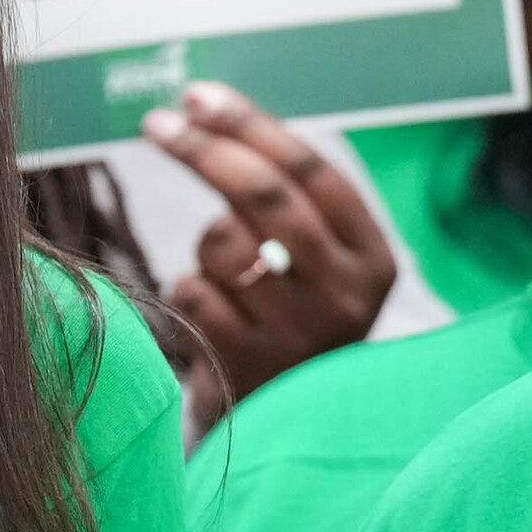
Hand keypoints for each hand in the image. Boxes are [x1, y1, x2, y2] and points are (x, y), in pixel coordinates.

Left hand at [148, 86, 396, 406]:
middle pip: (265, 196)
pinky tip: (212, 320)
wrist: (286, 434)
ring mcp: (297, 336)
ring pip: (220, 244)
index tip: (200, 97)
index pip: (314, 172)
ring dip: (202, 245)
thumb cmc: (292, 325)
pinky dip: (187, 291)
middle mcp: (345, 298)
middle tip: (158, 124)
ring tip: (223, 278)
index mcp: (373, 262)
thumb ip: (291, 205)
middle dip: (204, 150)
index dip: (251, 126)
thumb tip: (208, 112)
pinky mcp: (246, 367)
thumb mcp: (320, 269)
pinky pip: (192, 291)